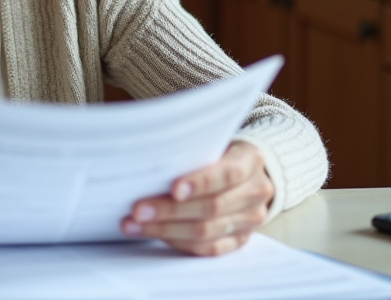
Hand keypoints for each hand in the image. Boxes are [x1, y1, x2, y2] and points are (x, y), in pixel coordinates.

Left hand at [120, 141, 273, 255]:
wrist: (244, 172)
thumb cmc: (216, 152)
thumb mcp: (210, 142)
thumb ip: (190, 152)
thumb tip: (148, 166)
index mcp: (250, 160)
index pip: (228, 174)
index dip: (200, 183)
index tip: (173, 190)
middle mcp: (255, 191)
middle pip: (212, 208)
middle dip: (170, 211)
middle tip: (138, 211)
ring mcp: (250, 219)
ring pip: (207, 232)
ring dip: (166, 230)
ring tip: (135, 225)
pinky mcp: (240, 240)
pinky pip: (209, 249)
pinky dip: (178, 242)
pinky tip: (155, 235)